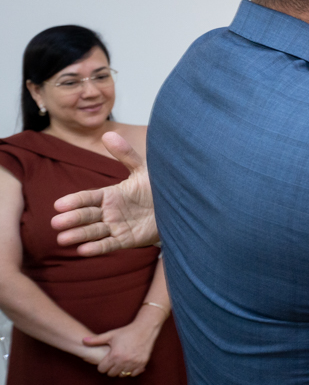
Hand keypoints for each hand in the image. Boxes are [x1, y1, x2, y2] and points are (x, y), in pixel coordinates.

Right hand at [51, 132, 158, 255]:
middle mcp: (110, 211)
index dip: (74, 201)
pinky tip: (84, 250)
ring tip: (63, 239)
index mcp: (111, 194)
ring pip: (94, 231)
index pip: (88, 197)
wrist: (176, 206)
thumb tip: (107, 134)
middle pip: (87, 215)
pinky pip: (110, 244)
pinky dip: (97, 247)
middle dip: (72, 218)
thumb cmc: (157, 187)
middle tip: (56, 222)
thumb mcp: (143, 170)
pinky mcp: (127, 239)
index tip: (59, 204)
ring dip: (79, 235)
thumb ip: (126, 155)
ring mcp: (117, 226)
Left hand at [84, 309, 164, 377]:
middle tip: (113, 361)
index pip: (102, 369)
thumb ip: (96, 340)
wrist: (145, 329)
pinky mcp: (142, 364)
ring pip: (122, 375)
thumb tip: (82, 341)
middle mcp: (124, 361)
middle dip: (110, 369)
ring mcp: (134, 363)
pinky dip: (130, 370)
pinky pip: (133, 374)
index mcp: (114, 355)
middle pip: (111, 374)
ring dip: (120, 370)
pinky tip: (129, 363)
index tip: (105, 360)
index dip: (102, 365)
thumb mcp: (111, 335)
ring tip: (121, 362)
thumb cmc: (127, 331)